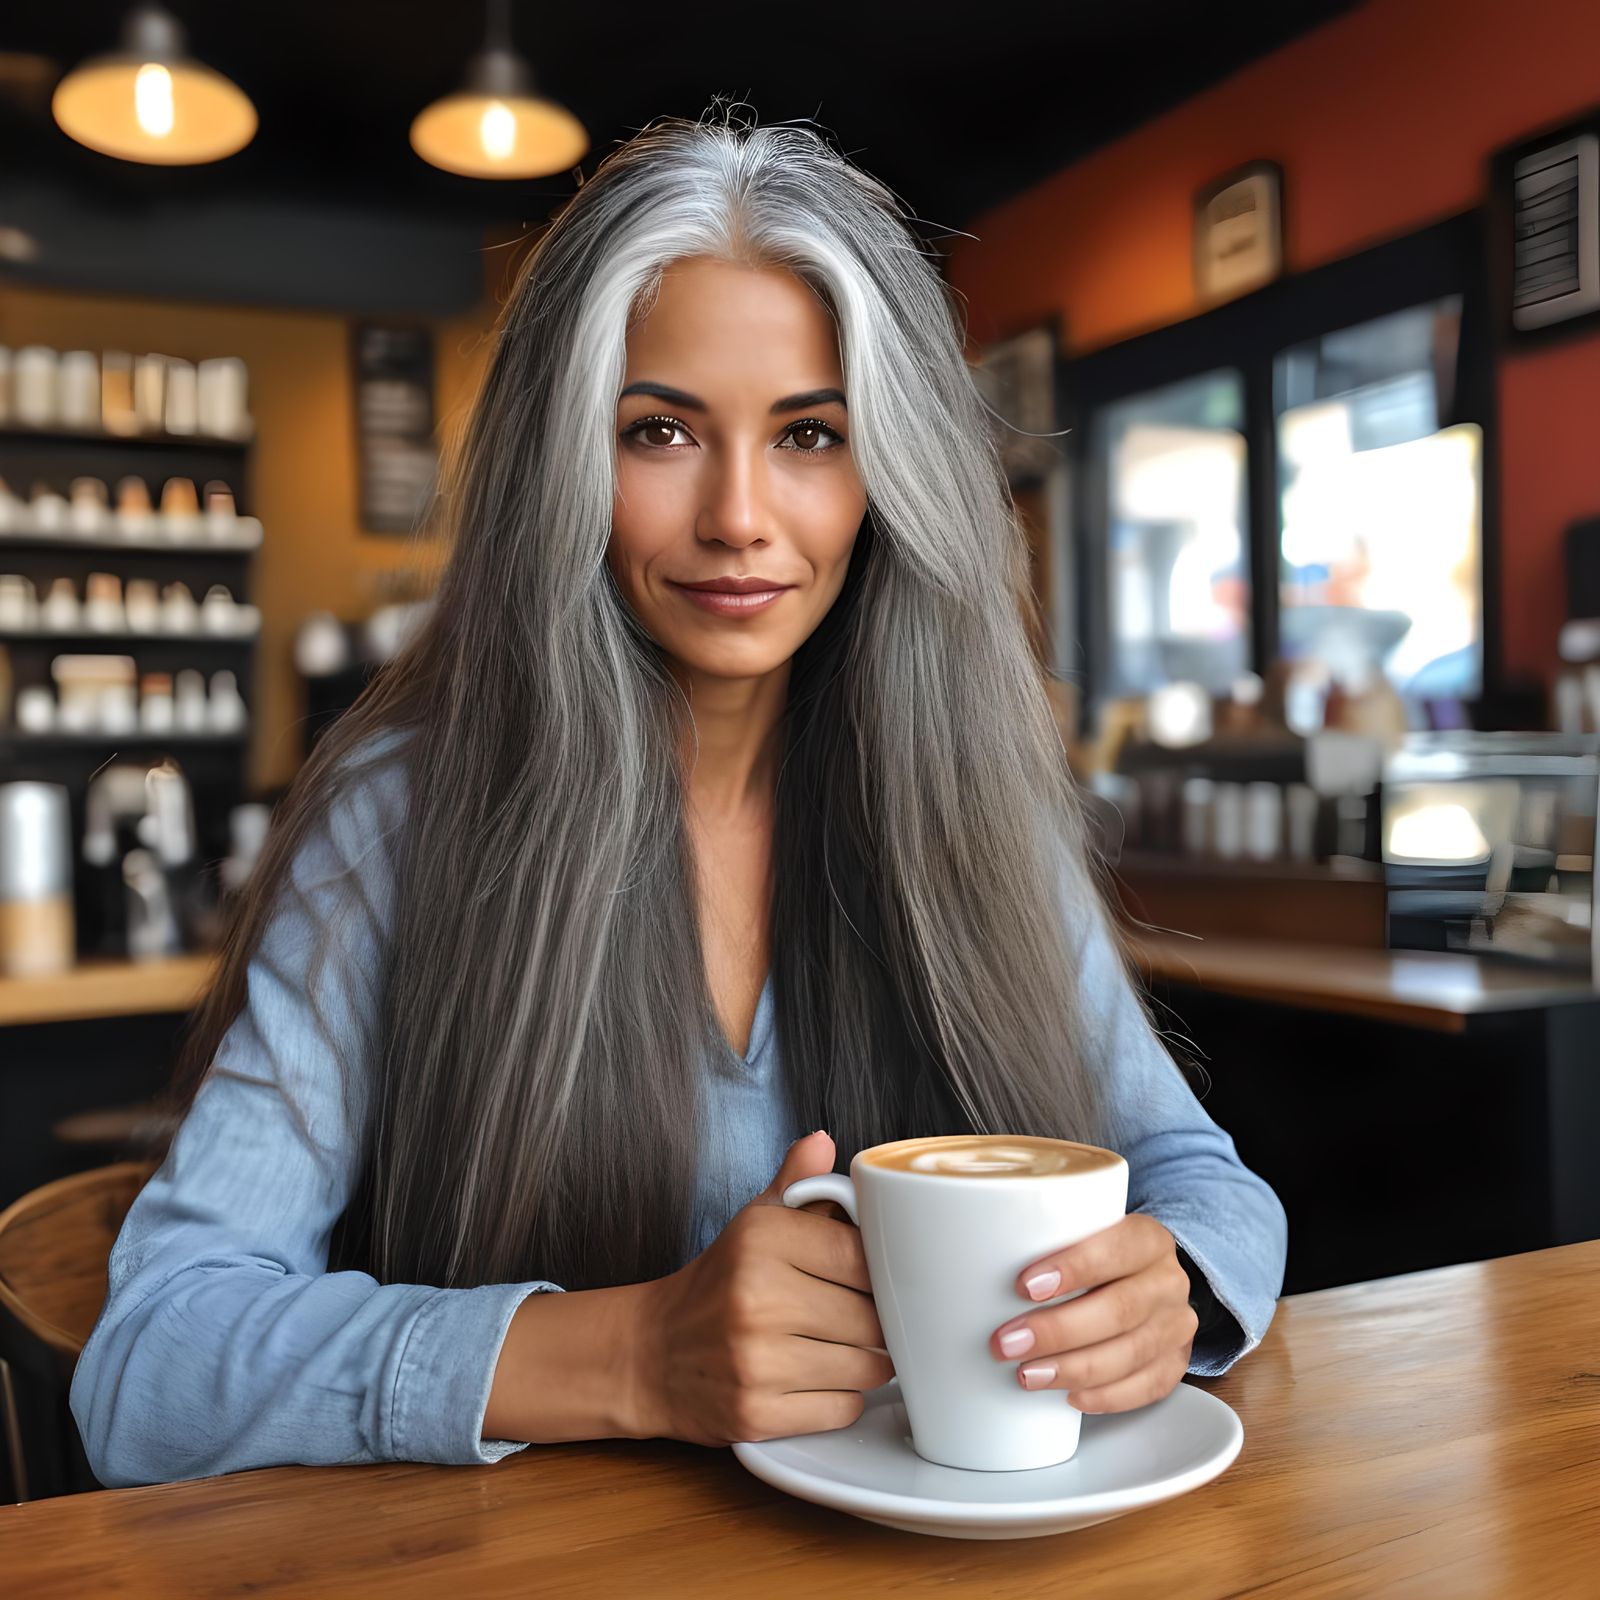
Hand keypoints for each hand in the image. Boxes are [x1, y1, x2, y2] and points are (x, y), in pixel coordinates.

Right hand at [636, 1131, 894, 1447]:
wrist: (650, 1352)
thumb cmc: (716, 1284)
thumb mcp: (752, 1222)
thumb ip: (795, 1182)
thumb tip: (823, 1142)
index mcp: (761, 1239)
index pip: (863, 1257)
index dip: (879, 1272)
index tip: (870, 1278)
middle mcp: (757, 1298)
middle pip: (872, 1318)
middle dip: (875, 1321)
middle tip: (859, 1317)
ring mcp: (755, 1362)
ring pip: (865, 1368)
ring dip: (866, 1363)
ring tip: (841, 1347)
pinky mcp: (757, 1415)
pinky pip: (842, 1409)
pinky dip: (842, 1399)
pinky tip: (819, 1380)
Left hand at [989, 1213, 1196, 1413]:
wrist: (1146, 1277)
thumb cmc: (1095, 1255)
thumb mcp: (1079, 1234)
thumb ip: (1046, 1241)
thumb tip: (968, 1267)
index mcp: (1146, 1238)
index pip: (1116, 1248)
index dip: (1073, 1268)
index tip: (1022, 1286)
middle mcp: (1168, 1280)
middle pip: (1119, 1310)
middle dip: (1057, 1331)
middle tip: (1006, 1343)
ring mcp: (1176, 1325)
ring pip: (1131, 1354)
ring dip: (1073, 1369)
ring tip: (1026, 1375)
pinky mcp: (1175, 1364)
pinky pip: (1147, 1388)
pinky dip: (1106, 1397)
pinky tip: (1071, 1398)